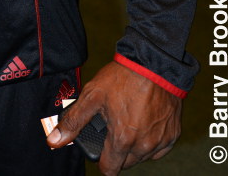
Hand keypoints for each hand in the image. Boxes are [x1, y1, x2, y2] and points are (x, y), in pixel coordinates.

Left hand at [47, 61, 181, 173]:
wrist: (155, 63)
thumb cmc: (123, 77)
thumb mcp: (92, 95)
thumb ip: (74, 121)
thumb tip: (54, 140)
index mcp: (122, 140)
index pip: (109, 169)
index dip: (101, 160)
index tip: (101, 147)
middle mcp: (144, 146)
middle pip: (125, 163)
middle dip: (117, 150)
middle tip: (114, 125)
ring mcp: (161, 141)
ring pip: (143, 156)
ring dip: (135, 146)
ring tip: (129, 119)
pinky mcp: (173, 134)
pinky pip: (160, 148)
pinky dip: (152, 141)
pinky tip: (145, 122)